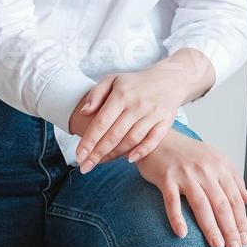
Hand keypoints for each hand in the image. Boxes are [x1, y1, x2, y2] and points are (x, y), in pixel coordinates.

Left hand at [72, 67, 186, 172]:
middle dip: (97, 154)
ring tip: (101, 162)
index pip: (102, 122)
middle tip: (85, 168)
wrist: (168, 78)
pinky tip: (129, 159)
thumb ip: (96, 94)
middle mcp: (137, 105)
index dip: (89, 141)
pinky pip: (152, 141)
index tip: (79, 156)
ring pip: (131, 140)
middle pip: (114, 135)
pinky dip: (141, 152)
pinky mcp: (166, 121)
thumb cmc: (134, 82)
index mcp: (121, 94)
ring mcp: (153, 114)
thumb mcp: (112, 80)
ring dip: (115, 155)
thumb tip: (83, 112)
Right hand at [135, 129, 246, 246]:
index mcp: (219, 165)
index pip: (235, 198)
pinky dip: (177, 218)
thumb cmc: (188, 153)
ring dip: (210, 228)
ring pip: (201, 204)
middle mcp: (204, 169)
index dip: (241, 221)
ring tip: (217, 246)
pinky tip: (182, 234)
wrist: (159, 138)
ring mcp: (185, 173)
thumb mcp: (215, 159)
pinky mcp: (166, 177)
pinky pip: (172, 201)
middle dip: (230, 230)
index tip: (245, 241)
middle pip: (221, 204)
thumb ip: (233, 178)